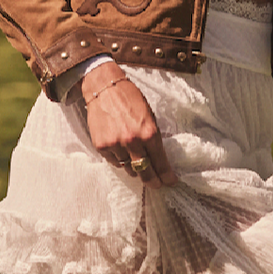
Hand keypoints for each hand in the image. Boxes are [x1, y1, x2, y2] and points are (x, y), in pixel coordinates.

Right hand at [81, 63, 177, 187]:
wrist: (104, 88)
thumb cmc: (130, 99)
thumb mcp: (149, 116)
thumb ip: (152, 137)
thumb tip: (157, 158)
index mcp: (149, 132)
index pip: (160, 162)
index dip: (166, 175)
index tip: (170, 181)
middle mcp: (133, 141)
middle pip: (145, 172)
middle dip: (152, 181)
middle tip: (157, 185)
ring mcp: (116, 145)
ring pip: (128, 168)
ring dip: (134, 168)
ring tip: (136, 162)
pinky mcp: (102, 146)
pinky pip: (114, 162)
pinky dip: (119, 159)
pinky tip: (120, 150)